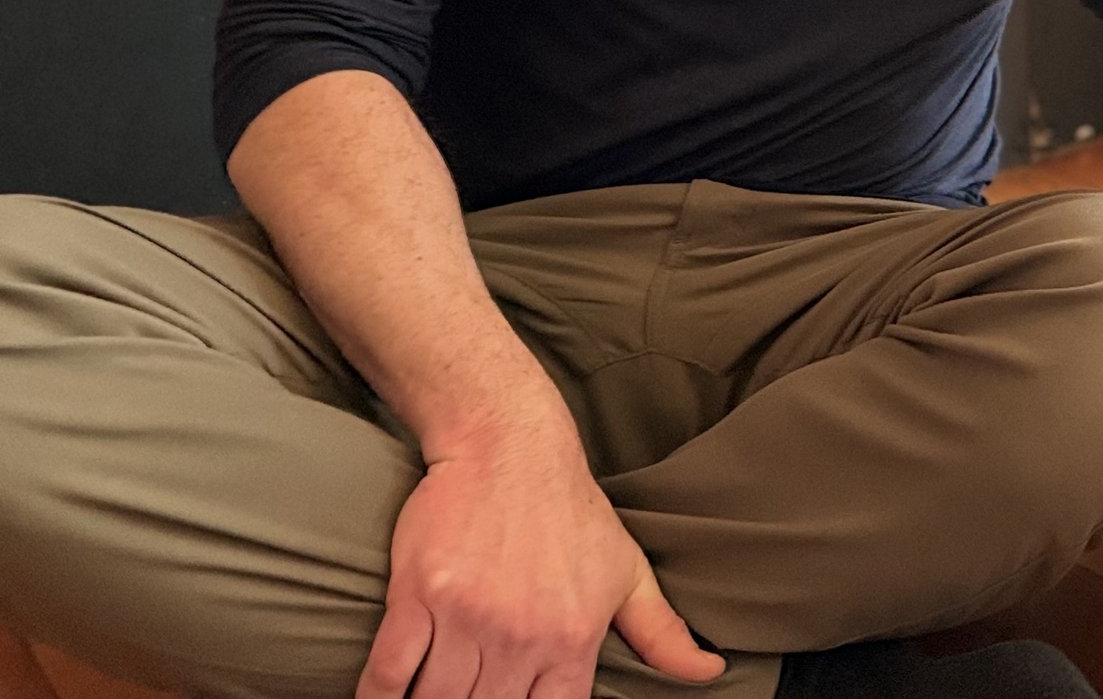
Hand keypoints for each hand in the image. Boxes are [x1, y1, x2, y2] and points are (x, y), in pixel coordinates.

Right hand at [358, 428, 725, 698]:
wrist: (510, 445)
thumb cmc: (571, 512)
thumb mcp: (627, 571)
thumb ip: (661, 632)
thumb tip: (709, 674)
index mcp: (572, 639)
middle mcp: (521, 635)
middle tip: (470, 698)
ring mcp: (466, 616)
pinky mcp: (417, 595)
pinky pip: (387, 674)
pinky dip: (377, 697)